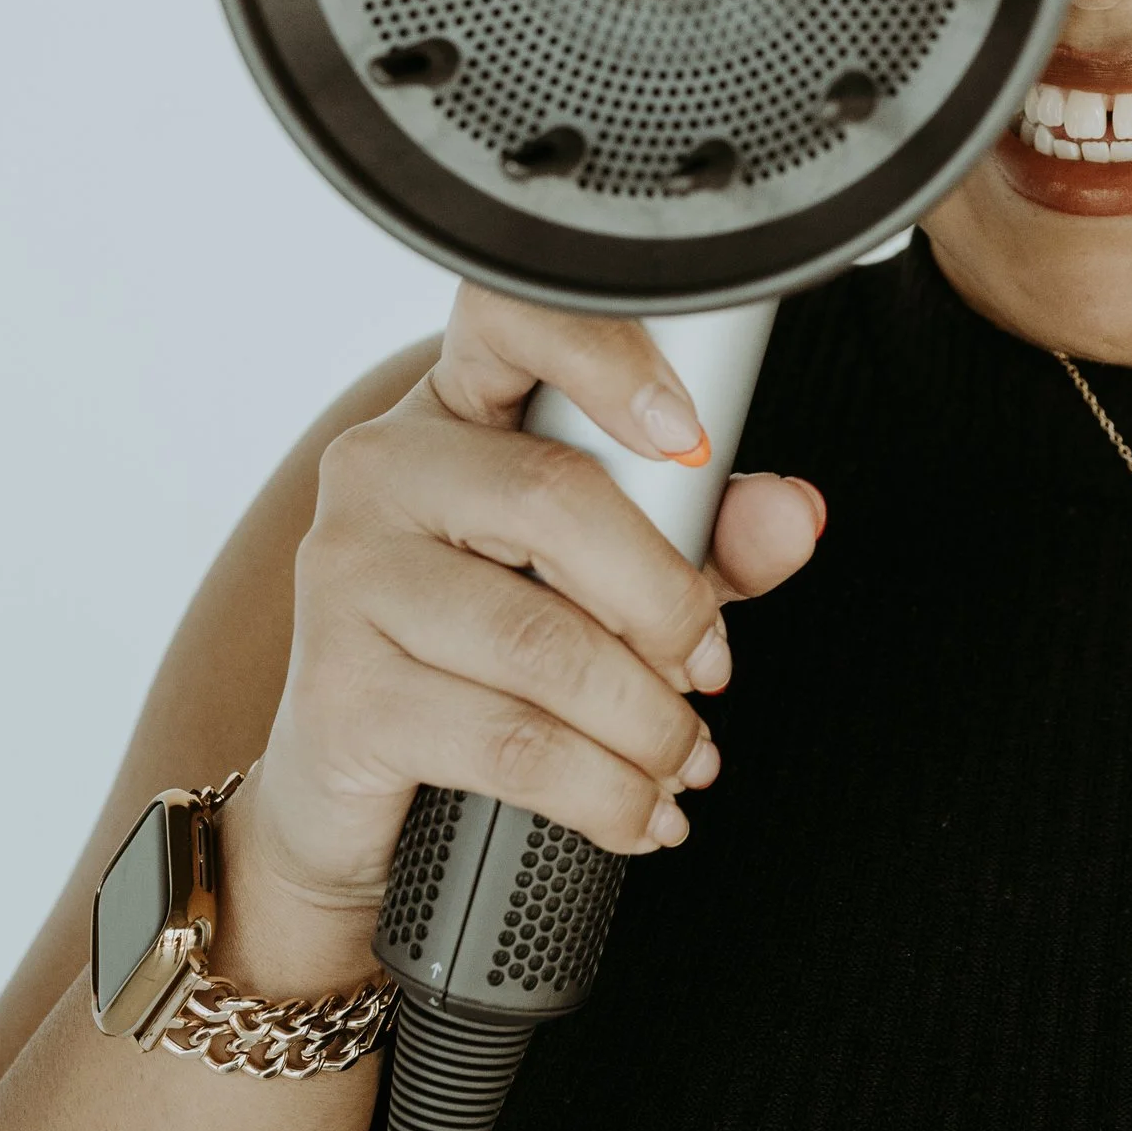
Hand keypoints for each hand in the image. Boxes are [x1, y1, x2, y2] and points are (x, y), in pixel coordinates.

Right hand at [231, 290, 825, 943]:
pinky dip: (603, 791)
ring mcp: (347, 579)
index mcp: (454, 410)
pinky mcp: (339, 695)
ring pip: (542, 642)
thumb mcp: (611, 581)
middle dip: (668, 604)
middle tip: (709, 669)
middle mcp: (383, 471)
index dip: (603, 356)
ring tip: (683, 758)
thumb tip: (792, 517)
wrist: (358, 790)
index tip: (687, 429)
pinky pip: (509, 742)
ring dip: (646, 720)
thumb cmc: (489, 654)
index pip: (510, 319)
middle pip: (558, 499)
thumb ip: (707, 538)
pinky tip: (638, 810)